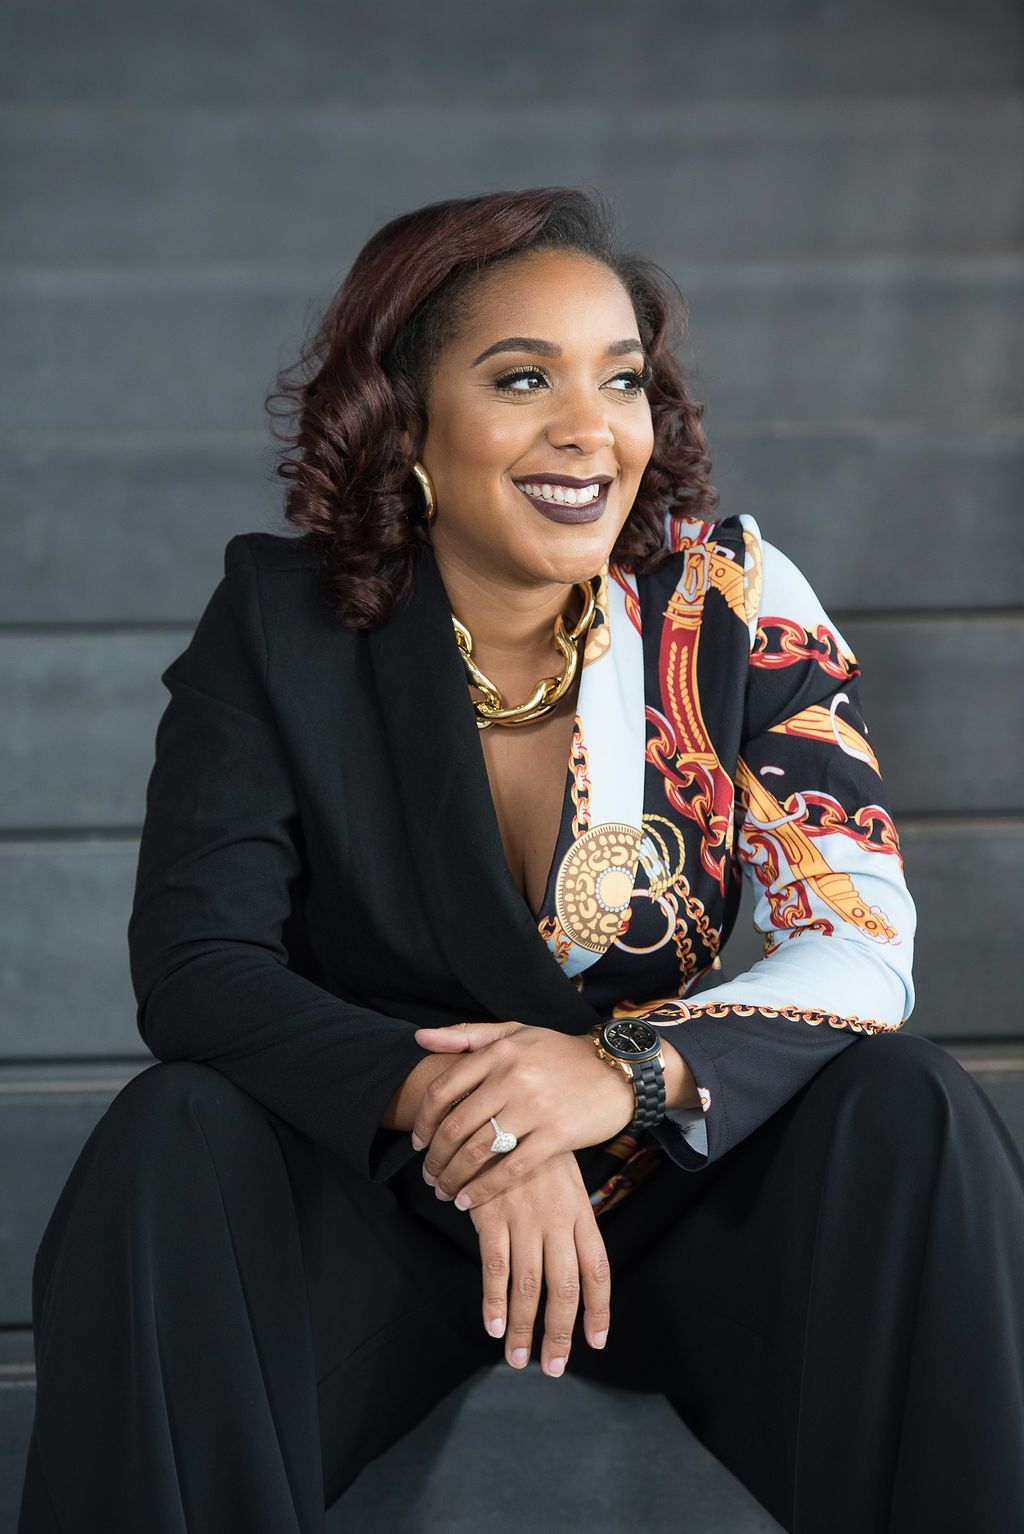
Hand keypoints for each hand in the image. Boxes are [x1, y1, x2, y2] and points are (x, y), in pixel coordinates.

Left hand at [411, 1019, 635, 1211]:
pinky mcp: (556, 1136)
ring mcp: (535, 1108)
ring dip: (453, 1177)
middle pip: (456, 1126)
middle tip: (428, 1175)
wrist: (617, 1070)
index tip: (418, 1142)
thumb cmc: (560, 1053)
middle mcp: (513, 1077)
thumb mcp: (515, 1032)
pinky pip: (510, 1169)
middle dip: (435, 1158)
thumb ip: (467, 1035)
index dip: (423, 1122)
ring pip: (478, 1151)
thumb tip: (419, 1037)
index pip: (444, 1090)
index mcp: (499, 1052)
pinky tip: (469, 1200)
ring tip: (445, 1191)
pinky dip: (483, 1189)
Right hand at [468, 1148, 610, 1376]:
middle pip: (566, 1288)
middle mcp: (558, 1220)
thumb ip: (571, 1220)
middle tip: (553, 1367)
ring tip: (518, 1359)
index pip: (598, 1270)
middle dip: (559, 1335)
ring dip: (524, 1328)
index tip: (596, 1341)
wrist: (501, 1109)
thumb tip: (575, 1266)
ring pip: (529, 1286)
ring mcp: (525, 1218)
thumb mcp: (566, 1178)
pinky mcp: (492, 1214)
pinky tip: (493, 1325)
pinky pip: (494, 1267)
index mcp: (581, 1211)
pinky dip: (493, 1301)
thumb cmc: (536, 1149)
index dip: (599, 1310)